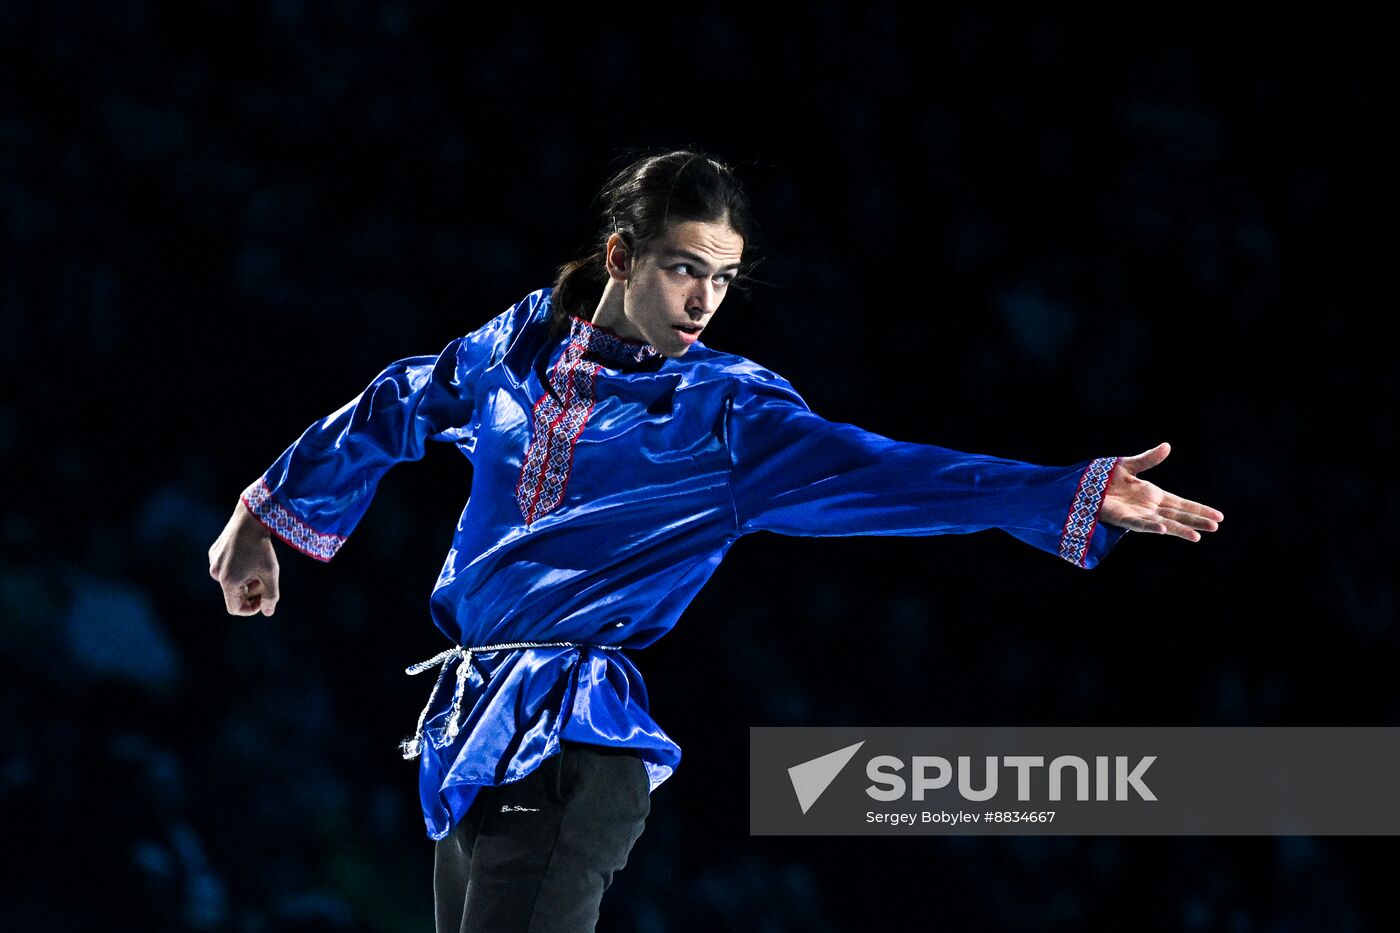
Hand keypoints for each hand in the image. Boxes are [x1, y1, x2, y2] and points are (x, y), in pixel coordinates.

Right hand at [208, 501, 280, 615]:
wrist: (250, 518)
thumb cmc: (261, 547)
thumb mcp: (270, 573)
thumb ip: (271, 596)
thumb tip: (268, 612)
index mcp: (227, 582)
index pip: (235, 609)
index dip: (251, 609)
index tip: (265, 599)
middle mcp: (216, 573)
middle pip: (235, 594)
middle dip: (252, 591)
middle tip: (265, 577)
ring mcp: (213, 562)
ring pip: (231, 580)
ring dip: (246, 579)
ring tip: (258, 564)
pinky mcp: (214, 552)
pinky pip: (227, 567)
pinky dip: (239, 567)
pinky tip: (249, 554)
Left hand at [1099, 443, 1223, 541]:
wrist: (1081, 486)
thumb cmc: (1103, 478)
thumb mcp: (1128, 465)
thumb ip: (1148, 459)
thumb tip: (1167, 446)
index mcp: (1153, 495)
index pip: (1182, 504)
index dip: (1199, 509)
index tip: (1218, 516)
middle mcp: (1149, 507)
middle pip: (1177, 515)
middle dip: (1196, 521)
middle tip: (1216, 527)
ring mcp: (1137, 514)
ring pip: (1163, 523)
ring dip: (1178, 529)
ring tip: (1197, 536)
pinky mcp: (1121, 518)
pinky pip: (1138, 524)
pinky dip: (1150, 526)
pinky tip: (1162, 528)